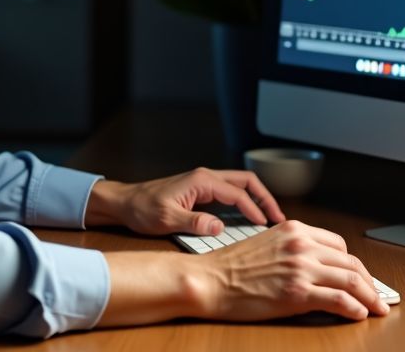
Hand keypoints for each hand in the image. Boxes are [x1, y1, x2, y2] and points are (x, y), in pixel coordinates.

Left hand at [85, 167, 284, 235]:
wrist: (125, 203)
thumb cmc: (142, 208)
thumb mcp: (167, 218)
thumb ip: (194, 222)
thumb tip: (219, 227)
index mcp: (201, 180)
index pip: (238, 193)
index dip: (255, 209)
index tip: (266, 225)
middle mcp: (206, 177)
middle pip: (246, 182)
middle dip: (264, 198)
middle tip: (279, 217)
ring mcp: (204, 183)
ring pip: (239, 186)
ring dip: (256, 199)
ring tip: (269, 219)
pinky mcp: (200, 192)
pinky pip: (230, 194)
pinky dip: (244, 203)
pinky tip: (249, 219)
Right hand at [197, 219, 389, 321]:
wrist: (209, 280)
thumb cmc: (230, 266)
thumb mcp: (266, 244)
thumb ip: (293, 250)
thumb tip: (316, 268)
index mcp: (294, 230)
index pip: (338, 245)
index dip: (353, 264)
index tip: (360, 276)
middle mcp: (301, 245)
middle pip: (351, 262)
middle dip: (369, 282)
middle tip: (377, 296)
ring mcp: (301, 268)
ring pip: (351, 280)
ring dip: (369, 297)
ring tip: (376, 308)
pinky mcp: (298, 293)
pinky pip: (339, 300)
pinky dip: (355, 308)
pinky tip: (359, 314)